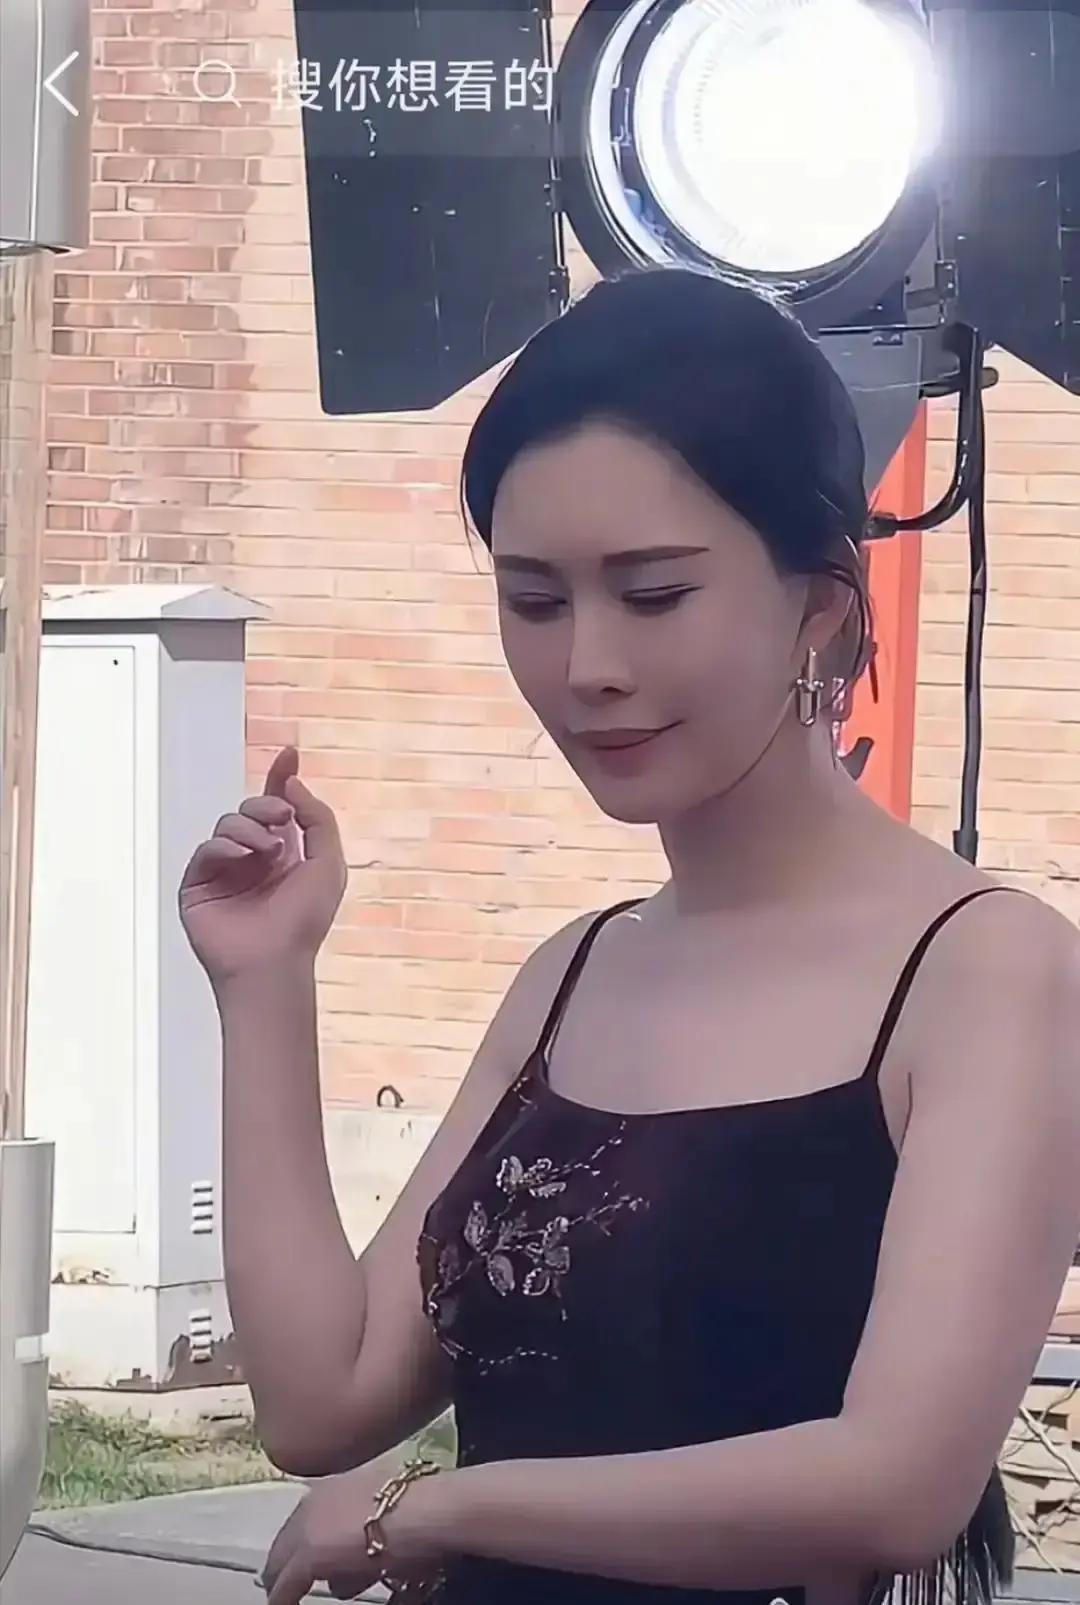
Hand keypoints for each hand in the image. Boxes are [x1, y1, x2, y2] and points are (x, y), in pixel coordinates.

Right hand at [179, 746, 346, 987]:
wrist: (273, 960)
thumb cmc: (303, 921)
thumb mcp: (328, 863)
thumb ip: (318, 819)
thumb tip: (293, 784)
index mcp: (285, 855)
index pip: (279, 809)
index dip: (281, 780)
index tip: (290, 753)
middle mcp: (254, 860)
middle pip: (251, 810)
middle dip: (266, 805)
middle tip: (282, 818)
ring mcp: (225, 872)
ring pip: (228, 825)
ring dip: (249, 829)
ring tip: (267, 851)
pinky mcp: (199, 885)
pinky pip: (206, 848)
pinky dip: (225, 847)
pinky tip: (244, 858)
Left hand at [260, 1461, 447, 1604]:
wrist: (423, 1509)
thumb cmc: (420, 1506)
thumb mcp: (388, 1508)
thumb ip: (366, 1521)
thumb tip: (361, 1551)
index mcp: (335, 1485)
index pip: (306, 1519)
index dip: (304, 1541)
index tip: (305, 1558)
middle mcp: (316, 1500)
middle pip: (287, 1540)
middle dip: (286, 1563)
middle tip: (286, 1584)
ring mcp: (308, 1526)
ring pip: (283, 1561)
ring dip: (293, 1577)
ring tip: (295, 1592)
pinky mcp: (307, 1556)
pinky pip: (284, 1587)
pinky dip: (282, 1598)